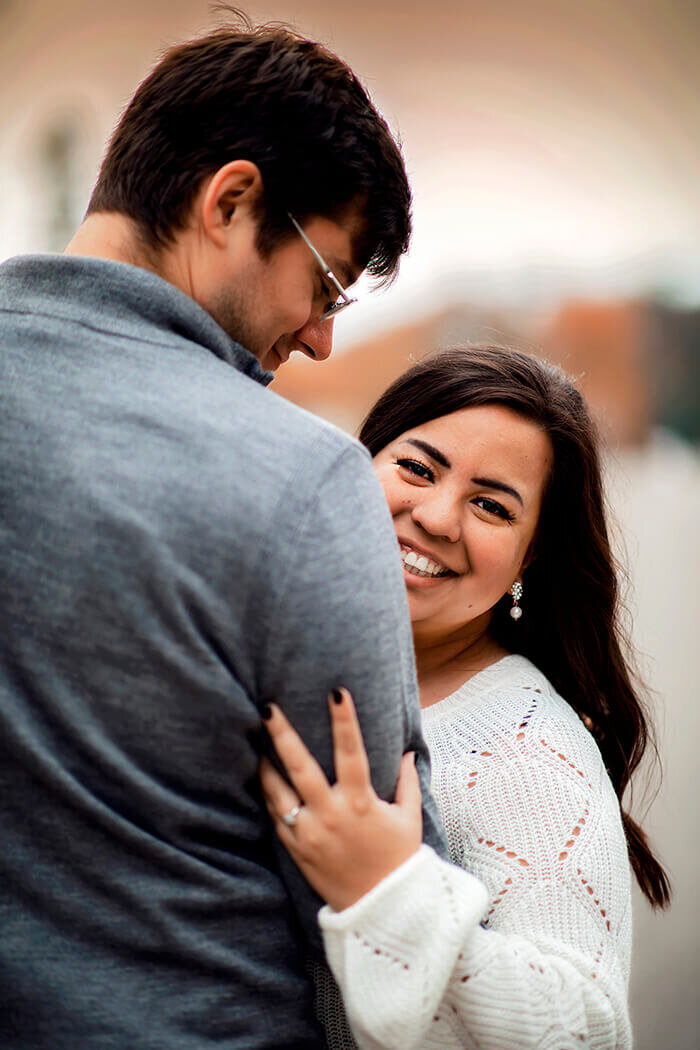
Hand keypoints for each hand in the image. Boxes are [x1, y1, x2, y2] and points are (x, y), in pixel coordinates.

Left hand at [260, 688, 422, 911]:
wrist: (380, 910)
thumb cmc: (398, 860)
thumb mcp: (409, 819)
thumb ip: (407, 783)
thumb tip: (408, 751)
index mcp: (361, 803)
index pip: (351, 752)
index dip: (344, 720)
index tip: (336, 691)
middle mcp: (331, 815)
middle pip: (300, 767)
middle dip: (282, 734)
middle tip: (267, 706)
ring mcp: (309, 833)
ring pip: (277, 791)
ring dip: (265, 762)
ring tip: (255, 738)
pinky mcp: (295, 849)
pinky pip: (274, 815)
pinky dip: (268, 793)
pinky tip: (262, 775)